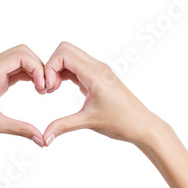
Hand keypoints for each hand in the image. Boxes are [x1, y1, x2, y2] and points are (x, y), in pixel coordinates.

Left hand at [0, 45, 45, 146]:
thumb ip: (20, 129)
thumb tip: (41, 139)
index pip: (20, 55)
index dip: (37, 67)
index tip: (43, 87)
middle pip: (21, 52)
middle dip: (38, 66)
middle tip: (46, 87)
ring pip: (18, 59)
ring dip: (33, 69)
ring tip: (42, 89)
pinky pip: (13, 69)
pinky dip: (26, 75)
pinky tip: (34, 88)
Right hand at [43, 42, 159, 146]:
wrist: (143, 125)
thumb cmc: (121, 122)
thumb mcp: (88, 122)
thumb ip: (63, 126)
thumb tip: (44, 138)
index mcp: (95, 74)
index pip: (64, 55)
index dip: (49, 68)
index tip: (48, 88)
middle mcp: (97, 67)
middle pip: (65, 49)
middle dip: (51, 65)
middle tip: (49, 87)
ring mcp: (98, 69)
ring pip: (71, 55)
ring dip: (57, 69)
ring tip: (53, 89)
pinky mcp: (98, 75)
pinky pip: (77, 64)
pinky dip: (65, 72)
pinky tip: (61, 88)